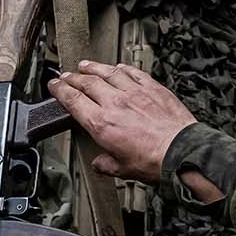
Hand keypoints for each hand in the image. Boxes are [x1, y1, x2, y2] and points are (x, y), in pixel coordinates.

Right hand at [48, 61, 196, 182]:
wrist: (181, 151)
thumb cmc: (154, 160)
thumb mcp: (122, 169)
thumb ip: (106, 164)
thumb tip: (99, 164)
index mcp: (102, 123)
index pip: (73, 100)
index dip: (60, 90)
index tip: (54, 86)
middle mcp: (115, 103)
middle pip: (87, 82)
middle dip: (73, 77)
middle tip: (66, 75)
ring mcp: (134, 92)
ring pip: (108, 72)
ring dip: (94, 68)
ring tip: (85, 65)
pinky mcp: (152, 88)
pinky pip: (133, 72)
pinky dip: (122, 68)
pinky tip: (118, 67)